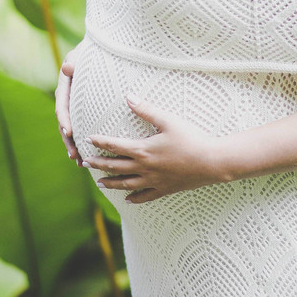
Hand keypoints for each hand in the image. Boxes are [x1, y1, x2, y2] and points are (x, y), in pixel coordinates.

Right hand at [55, 43, 82, 165]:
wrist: (100, 50)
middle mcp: (68, 98)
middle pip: (65, 122)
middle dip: (68, 140)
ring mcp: (75, 105)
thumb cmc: (92, 51)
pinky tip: (88, 155)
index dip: (64, 119)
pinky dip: (83, 140)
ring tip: (79, 161)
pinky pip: (82, 127)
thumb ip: (75, 62)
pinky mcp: (84, 110)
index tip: (69, 132)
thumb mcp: (82, 54)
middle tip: (74, 155)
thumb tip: (67, 68)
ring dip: (74, 145)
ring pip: (72, 128)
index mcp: (65, 86)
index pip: (62, 104)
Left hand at [84, 94, 227, 203]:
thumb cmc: (191, 138)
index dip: (100, 142)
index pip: (115, 145)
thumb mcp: (168, 120)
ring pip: (126, 184)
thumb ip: (146, 109)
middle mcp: (145, 168)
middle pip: (115, 167)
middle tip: (85, 162)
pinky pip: (146, 196)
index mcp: (143, 150)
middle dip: (99, 164)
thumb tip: (128, 96)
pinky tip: (128, 199)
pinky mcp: (165, 189)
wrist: (212, 162)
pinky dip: (135, 198)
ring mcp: (154, 181)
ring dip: (111, 183)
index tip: (88, 139)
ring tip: (100, 183)